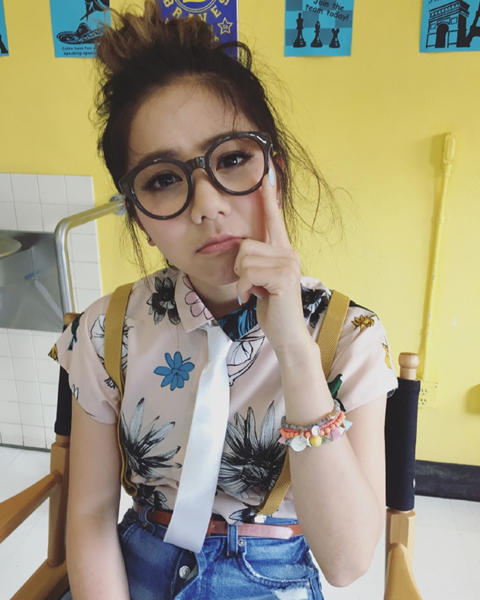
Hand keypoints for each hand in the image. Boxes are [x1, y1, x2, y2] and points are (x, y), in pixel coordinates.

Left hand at [234, 166, 310, 354]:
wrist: (287, 334)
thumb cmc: (272, 307)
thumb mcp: (260, 279)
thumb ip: (255, 261)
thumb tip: (241, 249)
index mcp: (282, 250)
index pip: (274, 217)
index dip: (269, 195)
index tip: (268, 169)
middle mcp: (289, 251)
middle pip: (245, 244)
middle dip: (239, 268)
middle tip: (252, 285)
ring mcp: (289, 262)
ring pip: (244, 258)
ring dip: (242, 281)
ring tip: (255, 292)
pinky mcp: (283, 276)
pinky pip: (247, 273)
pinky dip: (244, 289)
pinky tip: (254, 298)